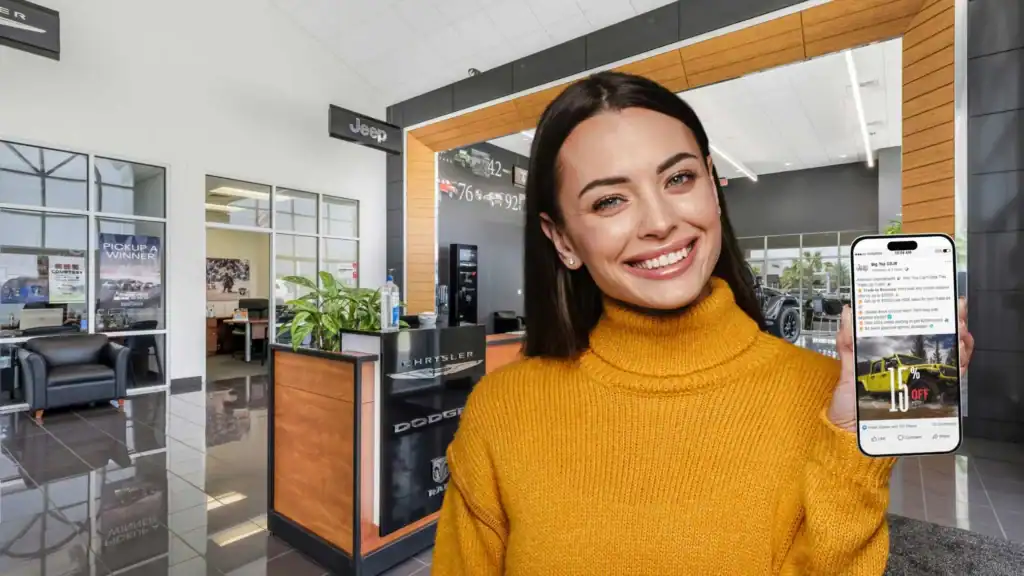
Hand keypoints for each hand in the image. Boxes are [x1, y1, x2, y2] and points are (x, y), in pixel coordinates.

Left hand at [828, 297, 974, 432]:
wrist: (851, 432)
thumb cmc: (850, 403)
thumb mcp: (846, 367)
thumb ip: (847, 342)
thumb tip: (848, 312)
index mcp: (892, 358)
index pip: (916, 333)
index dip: (929, 316)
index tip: (935, 300)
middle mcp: (912, 368)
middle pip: (939, 341)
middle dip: (952, 321)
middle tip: (954, 310)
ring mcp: (923, 380)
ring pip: (952, 356)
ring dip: (959, 338)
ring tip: (958, 326)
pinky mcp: (931, 396)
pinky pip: (953, 377)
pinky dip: (960, 361)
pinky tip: (959, 348)